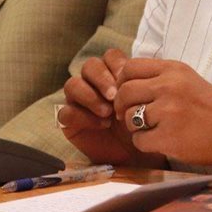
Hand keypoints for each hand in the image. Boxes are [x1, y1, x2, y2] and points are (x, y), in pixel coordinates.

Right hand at [59, 49, 151, 164]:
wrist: (139, 156)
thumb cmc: (144, 127)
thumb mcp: (146, 104)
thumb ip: (139, 85)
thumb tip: (132, 72)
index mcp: (114, 75)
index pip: (109, 56)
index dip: (117, 64)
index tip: (129, 81)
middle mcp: (94, 84)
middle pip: (89, 66)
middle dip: (102, 78)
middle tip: (115, 96)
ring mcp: (79, 102)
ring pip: (72, 84)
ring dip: (90, 96)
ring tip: (107, 112)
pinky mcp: (70, 122)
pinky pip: (65, 112)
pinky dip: (82, 117)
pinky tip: (101, 125)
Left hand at [114, 58, 211, 166]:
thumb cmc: (210, 107)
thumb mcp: (186, 79)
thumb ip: (158, 77)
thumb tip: (123, 81)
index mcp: (173, 69)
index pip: (129, 67)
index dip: (122, 82)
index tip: (128, 94)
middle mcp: (169, 87)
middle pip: (124, 92)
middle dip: (121, 105)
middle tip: (127, 115)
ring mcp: (168, 112)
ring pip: (129, 117)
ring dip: (134, 126)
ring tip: (150, 128)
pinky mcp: (168, 137)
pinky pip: (139, 140)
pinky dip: (145, 143)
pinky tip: (159, 141)